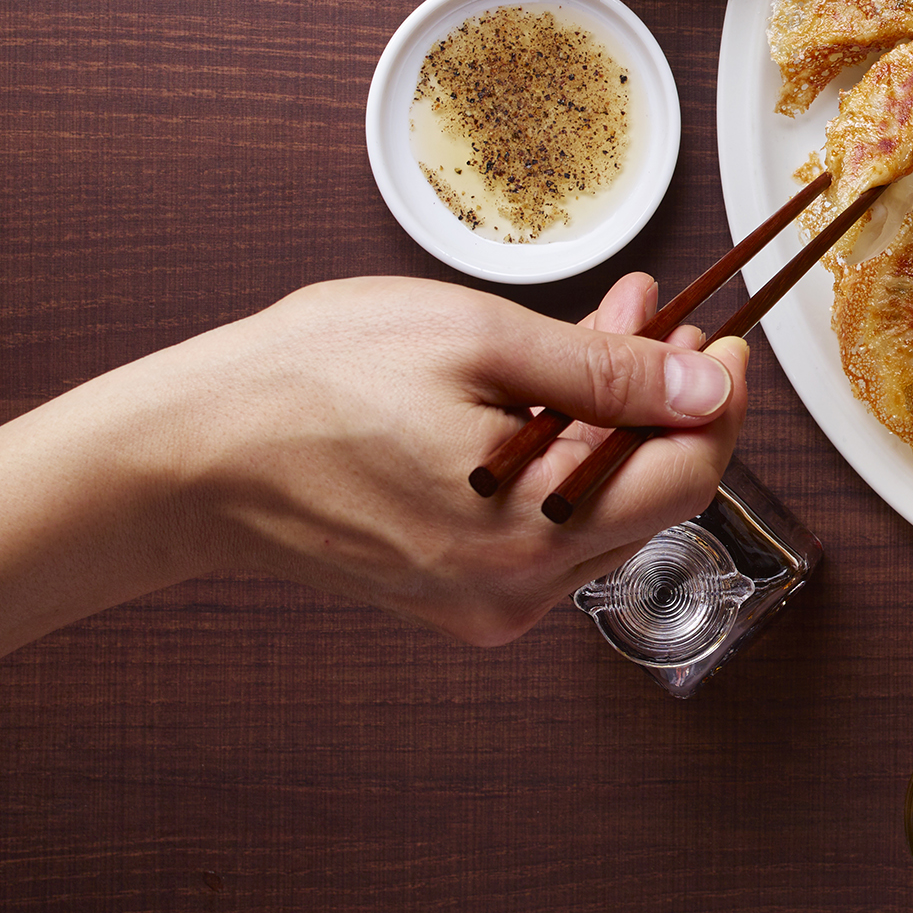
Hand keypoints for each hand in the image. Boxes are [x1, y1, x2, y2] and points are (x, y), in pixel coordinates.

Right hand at [0, 272, 747, 654]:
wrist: (187, 454)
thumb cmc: (311, 382)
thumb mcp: (476, 339)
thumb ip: (606, 369)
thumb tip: (706, 386)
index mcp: (529, 536)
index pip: (689, 477)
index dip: (723, 401)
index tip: (725, 335)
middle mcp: (516, 590)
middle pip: (652, 494)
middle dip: (668, 397)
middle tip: (652, 312)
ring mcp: (484, 600)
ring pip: (603, 506)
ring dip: (618, 417)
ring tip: (601, 329)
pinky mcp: (454, 592)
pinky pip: (550, 524)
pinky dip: (567, 452)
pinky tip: (546, 386)